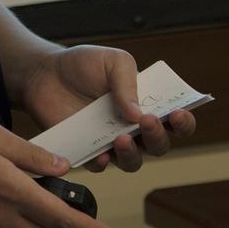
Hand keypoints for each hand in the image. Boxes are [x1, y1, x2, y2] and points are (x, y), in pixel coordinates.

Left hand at [20, 44, 195, 173]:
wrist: (45, 73)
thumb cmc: (83, 65)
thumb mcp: (112, 61)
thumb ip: (128, 82)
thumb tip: (137, 113)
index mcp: (147, 103)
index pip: (176, 120)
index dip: (183, 121)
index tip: (178, 114)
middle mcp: (134, 127)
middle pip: (159, 145)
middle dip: (158, 137)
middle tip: (148, 121)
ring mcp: (112, 142)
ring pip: (133, 162)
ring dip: (133, 154)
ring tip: (122, 139)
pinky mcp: (88, 151)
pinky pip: (101, 166)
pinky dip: (103, 162)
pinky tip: (101, 153)